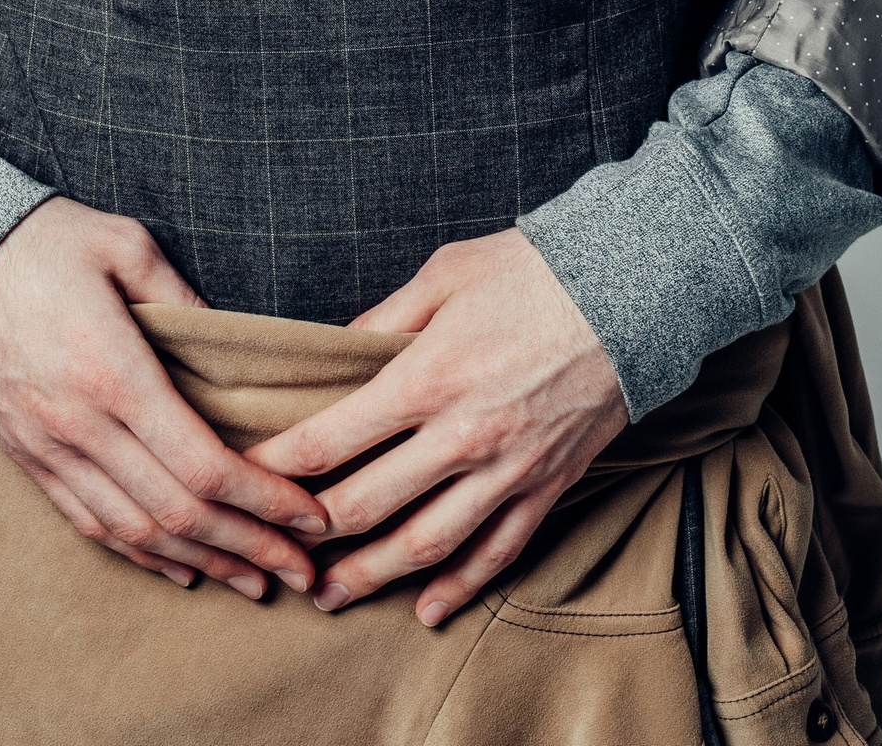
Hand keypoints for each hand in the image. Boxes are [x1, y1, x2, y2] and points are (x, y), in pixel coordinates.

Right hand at [0, 196, 329, 597]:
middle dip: (250, 548)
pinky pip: (91, 525)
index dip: (265, 501)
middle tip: (303, 573)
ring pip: (137, 533)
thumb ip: (186, 298)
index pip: (204, 465)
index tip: (311, 518)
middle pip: (180, 514)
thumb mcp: (126, 244)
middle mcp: (83, 428)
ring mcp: (51, 451)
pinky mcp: (29, 459)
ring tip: (256, 581)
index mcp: (115, 374)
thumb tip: (234, 347)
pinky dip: (142, 556)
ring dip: (203, 563)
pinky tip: (181, 568)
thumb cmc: (43, 243)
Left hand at [244, 228, 626, 625]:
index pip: (333, 439)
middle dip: (313, 536)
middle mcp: (461, 435)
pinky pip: (496, 553)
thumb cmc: (532, 271)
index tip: (250, 477)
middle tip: (278, 553)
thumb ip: (384, 317)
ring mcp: (507, 470)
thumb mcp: (444, 274)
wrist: (632, 291)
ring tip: (332, 596)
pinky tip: (426, 609)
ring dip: (372, 577)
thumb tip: (339, 350)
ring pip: (426, 545)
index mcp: (426, 376)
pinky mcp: (546, 487)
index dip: (282, 465)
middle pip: (368, 506)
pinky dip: (459, 588)